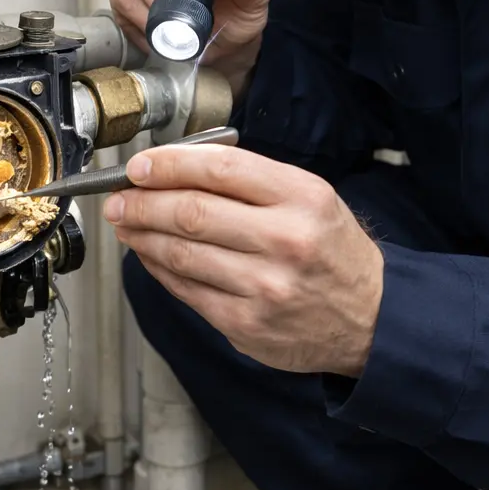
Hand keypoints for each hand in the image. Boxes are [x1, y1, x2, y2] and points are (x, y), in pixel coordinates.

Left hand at [104, 145, 383, 376]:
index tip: (138, 165)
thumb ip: (249, 181)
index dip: (169, 164)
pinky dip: (159, 269)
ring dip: (142, 235)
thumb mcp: (309, 198)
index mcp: (302, 197)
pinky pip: (186, 290)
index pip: (220, 168)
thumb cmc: (331, 250)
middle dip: (142, 202)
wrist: (371, 318)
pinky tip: (149, 255)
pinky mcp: (245, 325)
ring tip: (124, 223)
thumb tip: (174, 170)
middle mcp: (284, 241)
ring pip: (181, 253)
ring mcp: (264, 287)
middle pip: (192, 212)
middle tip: (117, 198)